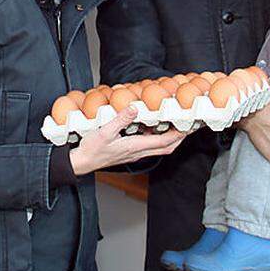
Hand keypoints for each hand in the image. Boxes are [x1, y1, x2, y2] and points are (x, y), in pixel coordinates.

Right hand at [69, 107, 185, 174]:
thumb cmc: (91, 149)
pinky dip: (156, 138)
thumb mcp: (105, 131)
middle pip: (166, 148)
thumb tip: (135, 108)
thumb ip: (121, 119)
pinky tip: (151, 128)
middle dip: (179, 138)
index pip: (164, 142)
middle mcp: (138, 152)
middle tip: (187, 127)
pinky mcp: (128, 152)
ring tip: (174, 125)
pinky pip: (148, 146)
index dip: (178, 134)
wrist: (81, 163)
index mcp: (135, 146)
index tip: (188, 126)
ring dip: (169, 138)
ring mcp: (134, 154)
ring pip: (158, 148)